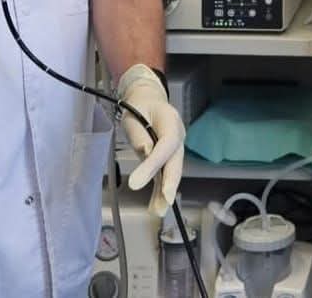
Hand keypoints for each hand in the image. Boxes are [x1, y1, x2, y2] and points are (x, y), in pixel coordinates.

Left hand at [118, 64, 184, 216]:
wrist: (148, 99)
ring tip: (157, 211)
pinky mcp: (168, 157)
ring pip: (173, 170)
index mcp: (170, 120)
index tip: (136, 183)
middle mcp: (178, 135)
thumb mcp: (133, 115)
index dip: (154, 164)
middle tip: (163, 203)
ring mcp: (176, 147)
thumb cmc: (139, 106)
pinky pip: (166, 173)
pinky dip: (160, 190)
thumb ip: (139, 134)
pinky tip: (155, 206)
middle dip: (169, 183)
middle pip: (175, 160)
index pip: (166, 144)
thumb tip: (146, 153)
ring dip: (165, 191)